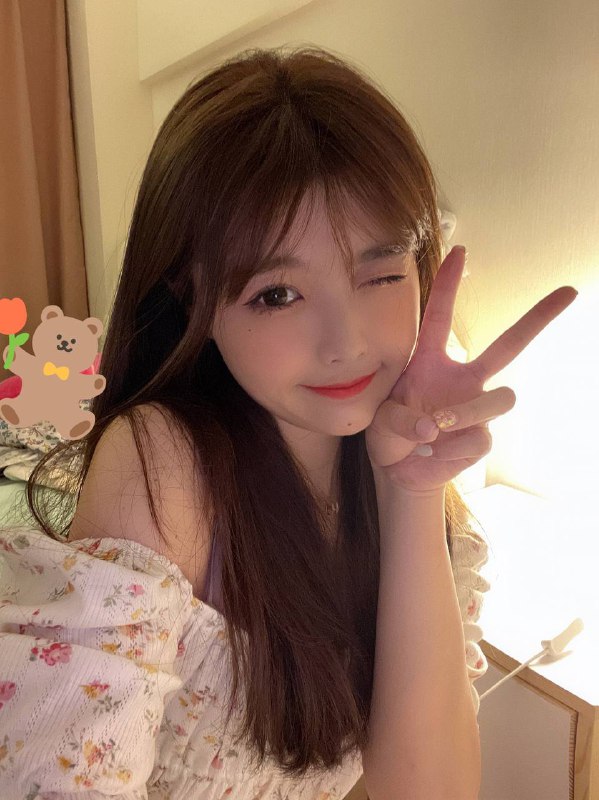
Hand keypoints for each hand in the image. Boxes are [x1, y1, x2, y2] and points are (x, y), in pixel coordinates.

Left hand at [365, 246, 577, 494]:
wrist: (398, 472)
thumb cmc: (389, 436)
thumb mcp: (379, 422)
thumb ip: (400, 419)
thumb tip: (433, 427)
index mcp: (429, 363)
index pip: (439, 317)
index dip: (448, 284)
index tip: (460, 251)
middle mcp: (461, 379)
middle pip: (508, 346)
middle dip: (537, 319)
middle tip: (567, 293)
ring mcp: (476, 407)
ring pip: (501, 397)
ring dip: (465, 412)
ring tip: (432, 429)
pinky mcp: (481, 438)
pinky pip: (480, 437)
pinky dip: (450, 450)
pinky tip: (431, 455)